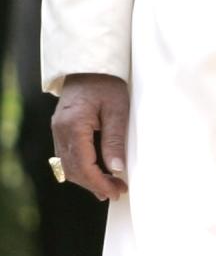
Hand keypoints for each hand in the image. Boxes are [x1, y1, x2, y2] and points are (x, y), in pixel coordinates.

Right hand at [51, 73, 129, 200]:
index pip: (84, 165)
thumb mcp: (117, 109)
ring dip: (86, 179)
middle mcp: (61, 131)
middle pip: (73, 170)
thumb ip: (115, 139)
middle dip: (94, 184)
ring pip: (68, 165)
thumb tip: (117, 169)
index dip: (99, 182)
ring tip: (108, 187)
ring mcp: (58, 130)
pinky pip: (66, 155)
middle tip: (116, 191)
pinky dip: (80, 167)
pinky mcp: (60, 128)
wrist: (90, 64)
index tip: (116, 191)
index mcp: (74, 125)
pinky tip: (94, 172)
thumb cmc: (107, 83)